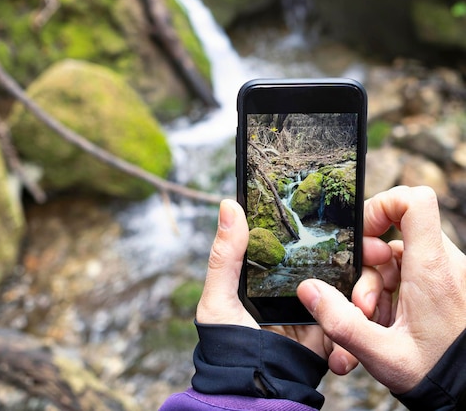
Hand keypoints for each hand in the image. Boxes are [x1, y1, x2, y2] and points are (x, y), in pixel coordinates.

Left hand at [196, 199, 384, 374]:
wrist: (252, 395)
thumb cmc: (227, 346)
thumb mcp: (220, 299)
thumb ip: (226, 255)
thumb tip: (229, 205)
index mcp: (275, 270)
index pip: (306, 239)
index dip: (330, 227)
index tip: (353, 217)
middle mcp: (300, 284)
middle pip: (339, 259)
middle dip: (363, 254)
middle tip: (378, 251)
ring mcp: (319, 308)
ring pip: (355, 287)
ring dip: (368, 289)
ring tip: (367, 299)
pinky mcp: (332, 332)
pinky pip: (356, 322)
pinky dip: (364, 322)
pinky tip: (365, 318)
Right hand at [297, 186, 465, 392]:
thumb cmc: (435, 375)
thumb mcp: (382, 355)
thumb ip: (341, 322)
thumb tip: (309, 289)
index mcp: (432, 269)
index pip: (415, 201)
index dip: (383, 204)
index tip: (363, 233)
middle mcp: (443, 264)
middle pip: (396, 234)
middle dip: (368, 264)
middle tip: (361, 300)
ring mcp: (443, 273)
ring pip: (398, 257)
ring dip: (376, 283)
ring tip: (370, 320)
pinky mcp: (441, 285)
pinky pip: (408, 273)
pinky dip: (389, 292)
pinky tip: (382, 321)